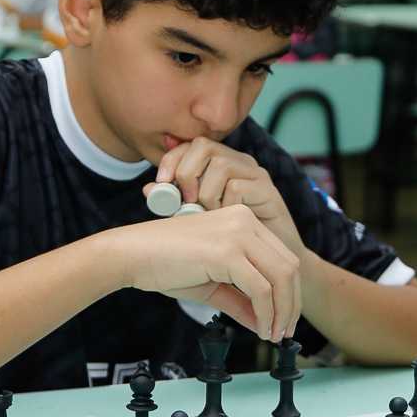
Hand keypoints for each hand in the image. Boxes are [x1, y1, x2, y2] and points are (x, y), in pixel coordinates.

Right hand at [118, 204, 299, 341]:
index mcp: (242, 220)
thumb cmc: (163, 264)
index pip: (282, 257)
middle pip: (289, 265)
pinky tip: (261, 329)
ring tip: (274, 335)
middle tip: (284, 332)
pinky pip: (261, 289)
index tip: (283, 319)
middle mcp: (244, 220)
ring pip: (281, 277)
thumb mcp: (212, 284)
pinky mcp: (227, 252)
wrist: (130, 255)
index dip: (289, 291)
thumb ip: (241, 300)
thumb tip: (264, 324)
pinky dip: (266, 314)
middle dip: (291, 303)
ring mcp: (238, 233)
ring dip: (282, 312)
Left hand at [147, 137, 303, 258]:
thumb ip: (176, 204)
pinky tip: (224, 223)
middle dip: (186, 172)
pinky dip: (224, 205)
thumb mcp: (196, 222)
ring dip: (205, 193)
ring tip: (206, 216)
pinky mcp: (268, 191)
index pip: (190, 145)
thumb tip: (148, 189)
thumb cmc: (230, 246)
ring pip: (219, 165)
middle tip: (183, 201)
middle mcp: (238, 163)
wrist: (268, 271)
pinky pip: (237, 187)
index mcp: (220, 165)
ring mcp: (255, 175)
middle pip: (203, 146)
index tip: (160, 183)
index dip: (172, 159)